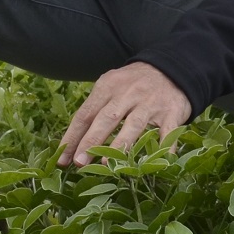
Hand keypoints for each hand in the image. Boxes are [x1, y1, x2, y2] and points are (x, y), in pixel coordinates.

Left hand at [58, 62, 190, 166]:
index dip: (73, 136)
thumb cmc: (132, 85)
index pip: (86, 113)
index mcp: (108, 86)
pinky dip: (164, 146)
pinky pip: (167, 131)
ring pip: (134, 125)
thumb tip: (71, 143)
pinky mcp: (171, 112)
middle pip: (106, 118)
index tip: (63, 157)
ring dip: (119, 144)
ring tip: (106, 164)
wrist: (170, 69)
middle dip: (91, 141)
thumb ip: (94, 110)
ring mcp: (150, 103)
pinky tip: (159, 160)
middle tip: (79, 162)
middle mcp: (128, 93)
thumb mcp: (110, 87)